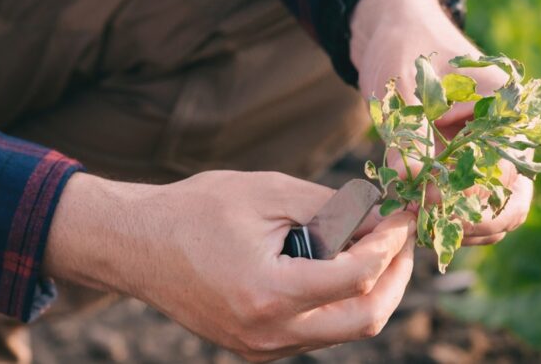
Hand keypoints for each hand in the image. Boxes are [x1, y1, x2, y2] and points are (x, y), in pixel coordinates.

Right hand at [45, 171, 415, 361]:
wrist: (136, 245)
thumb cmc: (196, 210)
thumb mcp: (270, 192)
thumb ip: (333, 207)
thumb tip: (381, 218)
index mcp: (268, 293)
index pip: (357, 278)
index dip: (391, 243)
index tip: (404, 215)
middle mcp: (268, 333)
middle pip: (365, 319)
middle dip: (396, 277)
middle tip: (403, 238)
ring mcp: (262, 347)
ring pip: (344, 329)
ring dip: (372, 289)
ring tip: (379, 246)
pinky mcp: (257, 347)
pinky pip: (318, 331)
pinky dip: (341, 300)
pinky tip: (344, 264)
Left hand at [350, 0, 531, 244]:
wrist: (398, 32)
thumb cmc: (404, 50)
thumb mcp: (402, 91)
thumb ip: (409, 136)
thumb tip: (408, 182)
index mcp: (506, 107)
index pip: (504, 171)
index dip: (465, 196)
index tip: (421, 199)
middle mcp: (510, 133)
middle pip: (514, 202)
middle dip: (471, 222)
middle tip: (423, 222)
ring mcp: (495, 152)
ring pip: (499, 212)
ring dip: (463, 226)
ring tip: (417, 222)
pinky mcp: (474, 164)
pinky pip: (478, 206)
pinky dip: (454, 218)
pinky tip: (418, 215)